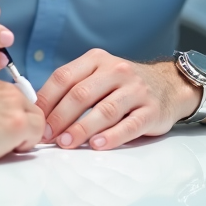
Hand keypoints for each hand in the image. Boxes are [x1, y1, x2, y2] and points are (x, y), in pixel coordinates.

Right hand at [0, 80, 45, 163]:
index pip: (17, 100)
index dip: (13, 117)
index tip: (4, 130)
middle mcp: (7, 92)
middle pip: (31, 109)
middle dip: (23, 127)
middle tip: (7, 142)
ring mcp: (15, 107)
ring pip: (38, 122)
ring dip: (25, 137)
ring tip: (4, 148)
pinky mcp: (17, 124)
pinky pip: (36, 137)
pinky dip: (24, 147)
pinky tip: (3, 150)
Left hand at [36, 49, 198, 151]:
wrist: (168, 85)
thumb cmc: (123, 85)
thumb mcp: (98, 74)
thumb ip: (73, 87)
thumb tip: (40, 111)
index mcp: (97, 60)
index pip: (64, 77)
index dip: (47, 100)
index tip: (36, 119)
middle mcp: (116, 71)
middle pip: (81, 94)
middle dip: (60, 117)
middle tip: (47, 137)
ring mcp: (136, 90)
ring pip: (105, 110)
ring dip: (82, 129)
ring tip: (66, 143)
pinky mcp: (152, 110)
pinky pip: (130, 124)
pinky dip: (112, 136)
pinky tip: (97, 145)